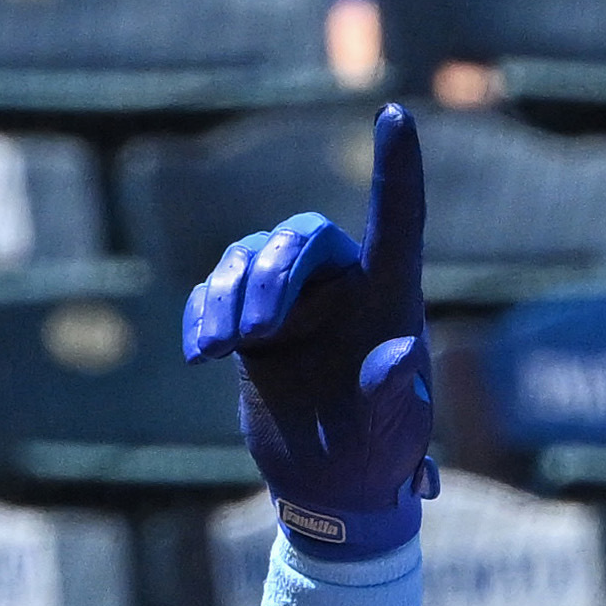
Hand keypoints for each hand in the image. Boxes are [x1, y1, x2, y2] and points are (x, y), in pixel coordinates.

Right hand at [181, 105, 437, 555]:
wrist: (331, 489)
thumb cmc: (379, 455)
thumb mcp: (393, 433)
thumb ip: (395, 393)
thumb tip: (404, 353)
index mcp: (389, 297)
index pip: (397, 219)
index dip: (395, 168)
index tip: (396, 116)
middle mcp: (340, 287)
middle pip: (300, 239)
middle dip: (269, 275)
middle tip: (253, 333)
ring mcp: (290, 303)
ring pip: (248, 261)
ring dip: (226, 296)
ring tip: (220, 350)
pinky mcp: (247, 327)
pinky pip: (214, 296)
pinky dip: (201, 316)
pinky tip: (201, 354)